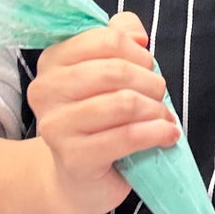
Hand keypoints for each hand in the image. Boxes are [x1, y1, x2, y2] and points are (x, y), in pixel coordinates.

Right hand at [26, 11, 175, 213]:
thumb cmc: (98, 119)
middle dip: (151, 82)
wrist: (77, 178)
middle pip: (116, 70)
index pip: (106, 39)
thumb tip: (138, 35)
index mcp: (53, 60)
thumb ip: (119, 38)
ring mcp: (57, 125)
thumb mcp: (107, 71)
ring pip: (124, 103)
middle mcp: (47, 90)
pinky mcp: (74, 157)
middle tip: (160, 96)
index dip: (137, 52)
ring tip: (163, 117)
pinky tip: (167, 134)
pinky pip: (127, 136)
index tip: (147, 67)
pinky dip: (156, 133)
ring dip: (156, 109)